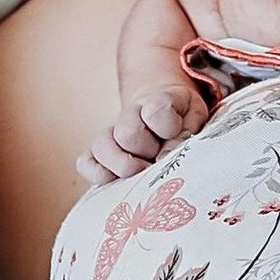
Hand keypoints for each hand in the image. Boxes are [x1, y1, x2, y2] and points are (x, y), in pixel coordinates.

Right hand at [78, 82, 209, 184]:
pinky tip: (115, 179)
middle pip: (128, 134)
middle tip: (159, 156)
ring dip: (122, 164)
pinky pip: (85, 163)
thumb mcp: (194, 116)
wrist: (159, 106)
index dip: (168, 128)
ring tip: (141, 169)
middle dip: (147, 150)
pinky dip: (97, 174)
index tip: (176, 134)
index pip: (157, 111)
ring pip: (101, 147)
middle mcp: (129, 115)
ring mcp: (110, 133)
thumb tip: (164, 156)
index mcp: (158, 101)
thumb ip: (185, 132)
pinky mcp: (97, 152)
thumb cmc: (180, 115)